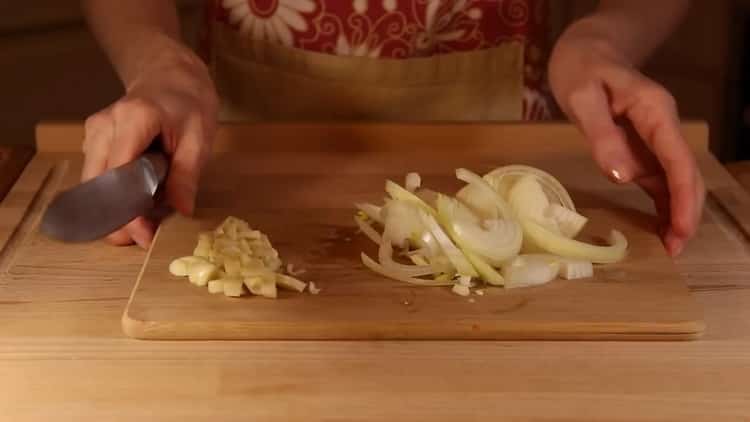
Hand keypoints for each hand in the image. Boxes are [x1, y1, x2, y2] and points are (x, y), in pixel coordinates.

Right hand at [82, 40, 217, 247]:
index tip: (143, 237)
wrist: (170, 75)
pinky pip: (98, 176)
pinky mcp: (93, 140)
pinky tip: (136, 203)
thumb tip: (182, 212)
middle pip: (98, 184)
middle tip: (141, 240)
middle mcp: (104, 126)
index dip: (128, 211)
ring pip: (93, 184)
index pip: (120, 175)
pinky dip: (113, 195)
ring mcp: (94, 132)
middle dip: (116, 218)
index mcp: (134, 120)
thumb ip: (187, 174)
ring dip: (113, 209)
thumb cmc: (189, 104)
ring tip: (142, 224)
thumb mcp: (199, 138)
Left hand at [549, 35, 704, 256]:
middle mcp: (661, 127)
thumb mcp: (582, 98)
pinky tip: (661, 228)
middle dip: (686, 211)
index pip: (677, 159)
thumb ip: (601, 135)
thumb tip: (621, 177)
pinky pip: (658, 179)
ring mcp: (654, 139)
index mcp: (654, 112)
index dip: (683, 196)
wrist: (586, 51)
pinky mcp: (642, 148)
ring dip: (676, 212)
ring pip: (675, 180)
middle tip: (675, 249)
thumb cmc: (582, 70)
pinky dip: (662, 203)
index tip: (683, 228)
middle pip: (685, 173)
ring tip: (671, 247)